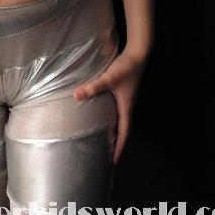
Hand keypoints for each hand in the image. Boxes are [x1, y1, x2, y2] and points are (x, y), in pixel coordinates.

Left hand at [73, 47, 149, 164]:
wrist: (138, 53)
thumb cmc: (126, 68)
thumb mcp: (109, 78)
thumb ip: (93, 87)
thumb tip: (76, 95)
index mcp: (126, 107)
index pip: (124, 132)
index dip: (120, 147)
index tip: (114, 161)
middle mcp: (128, 105)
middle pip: (123, 128)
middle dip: (117, 142)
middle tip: (107, 154)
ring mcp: (127, 97)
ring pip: (121, 119)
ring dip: (115, 130)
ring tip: (105, 138)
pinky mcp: (124, 90)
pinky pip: (119, 110)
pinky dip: (113, 117)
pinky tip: (103, 114)